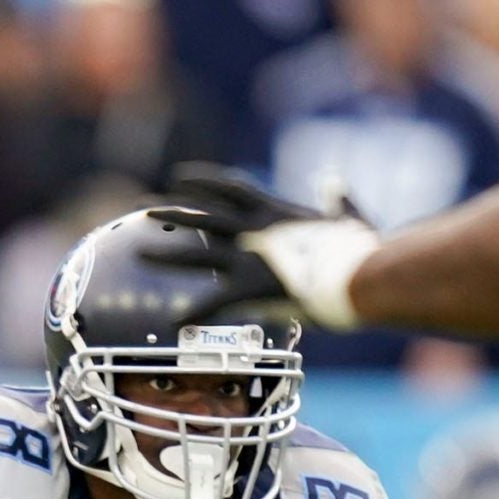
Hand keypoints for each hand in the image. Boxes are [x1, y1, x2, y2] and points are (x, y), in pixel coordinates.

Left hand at [148, 162, 381, 328]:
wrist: (362, 274)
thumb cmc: (362, 252)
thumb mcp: (350, 219)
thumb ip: (338, 201)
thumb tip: (335, 183)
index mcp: (276, 211)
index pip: (231, 188)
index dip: (204, 181)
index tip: (179, 176)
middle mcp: (256, 230)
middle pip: (203, 216)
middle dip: (173, 213)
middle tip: (145, 210)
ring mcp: (251, 257)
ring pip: (197, 253)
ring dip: (166, 254)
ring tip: (137, 254)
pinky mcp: (252, 287)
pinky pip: (214, 301)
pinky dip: (194, 312)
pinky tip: (174, 322)